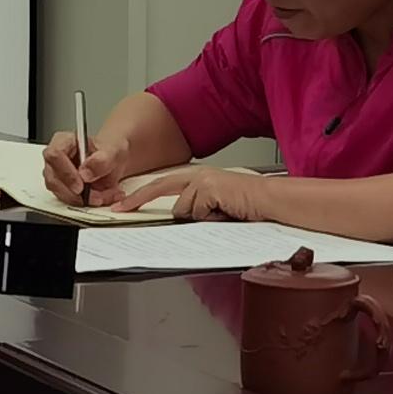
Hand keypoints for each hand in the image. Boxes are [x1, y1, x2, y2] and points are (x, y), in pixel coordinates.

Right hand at [40, 127, 120, 206]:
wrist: (114, 160)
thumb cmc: (110, 151)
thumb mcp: (113, 152)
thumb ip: (101, 161)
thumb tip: (85, 173)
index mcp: (64, 141)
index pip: (54, 155)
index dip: (66, 173)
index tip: (80, 185)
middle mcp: (56, 158)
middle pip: (53, 178)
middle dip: (74, 193)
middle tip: (94, 196)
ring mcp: (57, 174)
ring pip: (59, 192)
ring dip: (81, 199)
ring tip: (101, 196)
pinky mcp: (62, 188)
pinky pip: (67, 199)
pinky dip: (85, 202)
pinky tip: (99, 198)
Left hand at [116, 165, 270, 222]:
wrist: (270, 200)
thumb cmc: (247, 205)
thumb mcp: (214, 206)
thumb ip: (195, 208)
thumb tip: (178, 217)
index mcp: (198, 177)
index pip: (163, 184)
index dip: (141, 195)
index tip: (124, 204)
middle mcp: (198, 175)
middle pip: (161, 187)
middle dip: (139, 199)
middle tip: (122, 208)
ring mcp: (203, 181)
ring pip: (183, 209)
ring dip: (199, 218)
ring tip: (220, 214)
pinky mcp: (209, 189)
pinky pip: (197, 213)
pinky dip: (210, 218)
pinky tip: (225, 212)